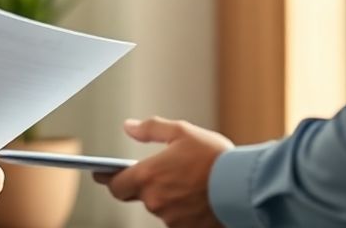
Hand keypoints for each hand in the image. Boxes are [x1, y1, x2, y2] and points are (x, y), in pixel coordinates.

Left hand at [93, 117, 232, 227]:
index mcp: (148, 176)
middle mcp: (154, 201)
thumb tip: (129, 127)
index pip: (115, 184)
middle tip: (155, 173)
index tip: (101, 174)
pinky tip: (197, 196)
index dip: (108, 178)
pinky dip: (182, 207)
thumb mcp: (182, 132)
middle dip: (140, 185)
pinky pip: (177, 218)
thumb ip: (151, 129)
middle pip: (136, 196)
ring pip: (159, 206)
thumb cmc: (214, 157)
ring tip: (187, 181)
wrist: (244, 186)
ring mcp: (170, 218)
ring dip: (166, 196)